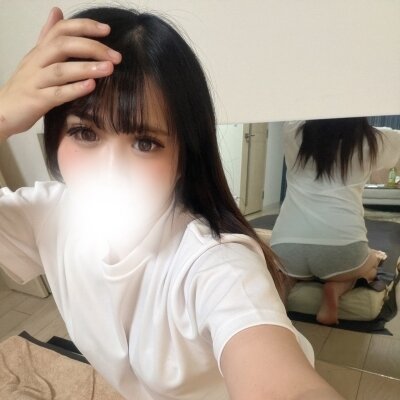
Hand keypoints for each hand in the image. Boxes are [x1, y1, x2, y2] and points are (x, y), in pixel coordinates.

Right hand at [0, 7, 120, 139]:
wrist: (2, 111)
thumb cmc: (25, 86)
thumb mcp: (36, 58)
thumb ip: (48, 37)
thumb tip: (57, 12)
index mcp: (40, 51)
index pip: (61, 30)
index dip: (84, 27)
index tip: (107, 30)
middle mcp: (37, 62)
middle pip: (63, 46)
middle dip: (92, 47)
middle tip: (116, 56)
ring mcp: (35, 81)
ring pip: (60, 69)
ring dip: (86, 67)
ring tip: (109, 68)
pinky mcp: (36, 100)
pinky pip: (57, 93)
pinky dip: (74, 89)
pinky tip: (91, 86)